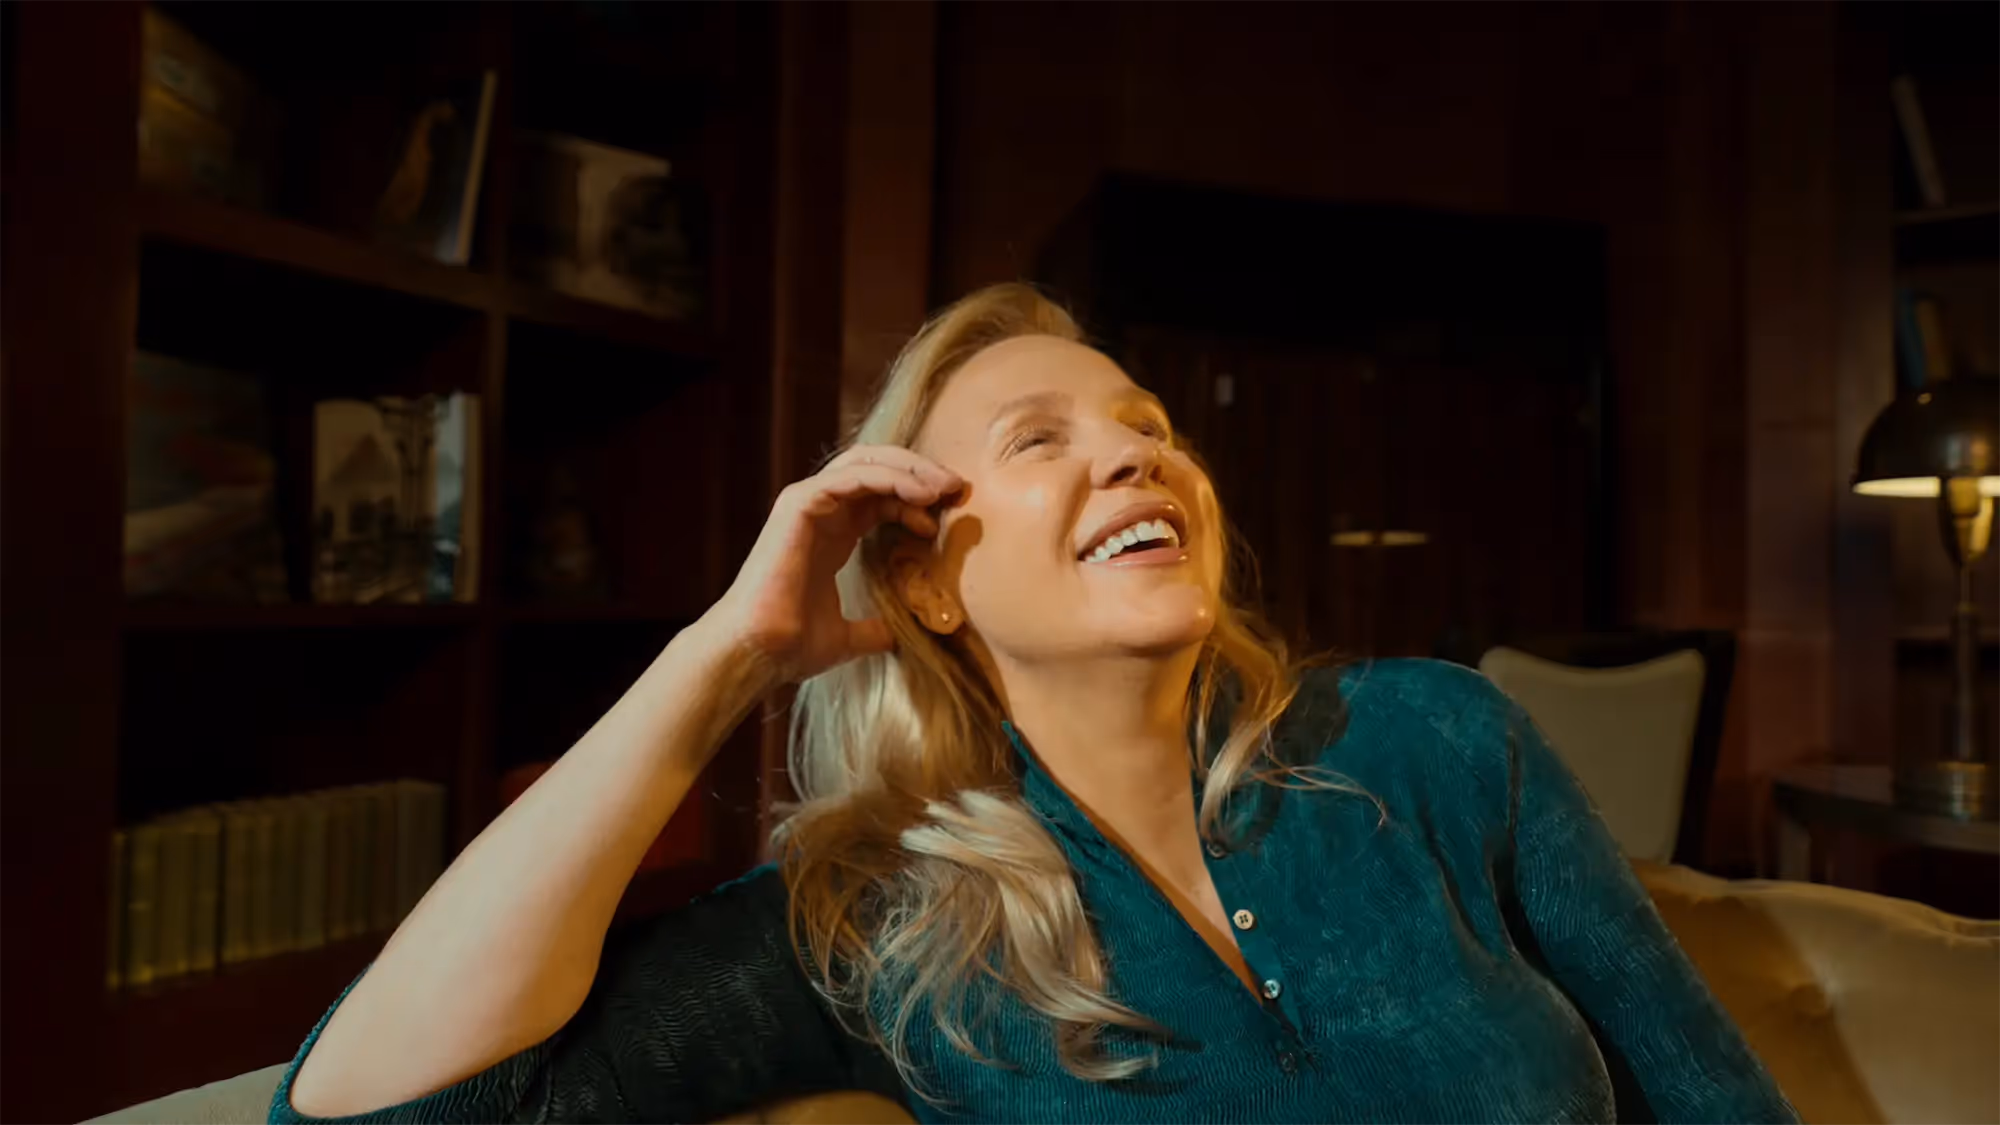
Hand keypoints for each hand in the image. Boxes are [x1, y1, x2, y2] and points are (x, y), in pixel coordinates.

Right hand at [702, 445, 961, 682]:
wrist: (759, 651)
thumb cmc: (792, 645)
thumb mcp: (847, 637)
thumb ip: (873, 631)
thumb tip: (899, 638)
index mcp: (832, 532)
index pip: (881, 494)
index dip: (917, 497)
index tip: (950, 514)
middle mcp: (820, 510)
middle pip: (877, 467)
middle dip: (920, 472)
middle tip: (957, 488)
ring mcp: (806, 502)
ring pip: (866, 463)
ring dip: (910, 469)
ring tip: (945, 488)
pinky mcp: (799, 504)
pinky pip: (851, 477)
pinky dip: (889, 479)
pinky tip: (918, 496)